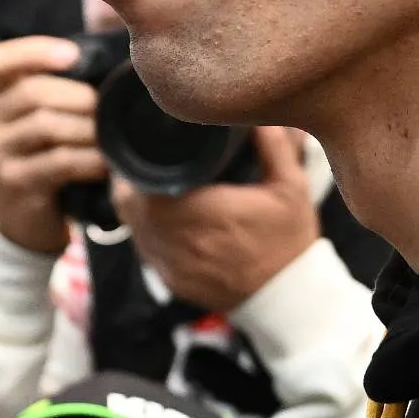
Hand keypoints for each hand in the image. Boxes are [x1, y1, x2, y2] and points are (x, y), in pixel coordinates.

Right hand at [0, 37, 99, 256]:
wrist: (23, 219)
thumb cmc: (43, 159)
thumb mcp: (41, 121)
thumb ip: (59, 92)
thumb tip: (108, 63)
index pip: (0, 60)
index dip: (35, 51)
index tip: (73, 55)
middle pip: (32, 93)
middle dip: (78, 96)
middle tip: (107, 107)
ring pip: (45, 126)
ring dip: (87, 129)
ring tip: (111, 137)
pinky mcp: (13, 183)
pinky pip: (57, 162)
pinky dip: (89, 160)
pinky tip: (106, 164)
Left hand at [107, 129, 314, 310]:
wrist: (287, 300)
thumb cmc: (288, 242)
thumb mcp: (291, 189)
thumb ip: (274, 148)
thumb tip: (257, 117)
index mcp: (200, 210)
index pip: (142, 182)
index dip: (136, 164)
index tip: (146, 147)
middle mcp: (176, 239)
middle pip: (127, 203)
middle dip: (131, 181)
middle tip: (146, 162)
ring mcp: (169, 264)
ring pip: (131, 227)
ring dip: (136, 207)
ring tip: (150, 186)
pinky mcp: (169, 280)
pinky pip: (144, 249)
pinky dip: (147, 232)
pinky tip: (163, 220)